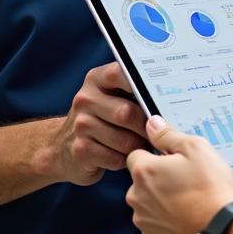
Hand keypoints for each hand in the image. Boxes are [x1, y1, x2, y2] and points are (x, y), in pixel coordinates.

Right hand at [54, 62, 149, 185]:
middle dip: (146, 127)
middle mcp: (85, 99)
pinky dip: (125, 160)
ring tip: (142, 145)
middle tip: (157, 133)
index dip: (141, 84)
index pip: (120, 73)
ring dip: (138, 146)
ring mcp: (80, 125)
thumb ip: (133, 91)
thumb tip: (170, 95)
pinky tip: (123, 156)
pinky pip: (116, 158)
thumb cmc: (101, 119)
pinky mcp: (80, 150)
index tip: (158, 96)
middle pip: (127, 113)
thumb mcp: (111, 97)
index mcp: (96, 79)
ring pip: (125, 140)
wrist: (62, 147)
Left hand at [126, 116, 232, 233]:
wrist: (222, 232)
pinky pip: (156, 227)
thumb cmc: (210, 189)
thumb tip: (151, 124)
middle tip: (186, 181)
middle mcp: (136, 197)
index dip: (155, 155)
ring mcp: (143, 222)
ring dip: (163, 202)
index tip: (172, 160)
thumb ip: (168, 135)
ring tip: (190, 201)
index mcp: (144, 172)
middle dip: (159, 180)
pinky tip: (188, 219)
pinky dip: (168, 223)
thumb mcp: (196, 149)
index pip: (136, 155)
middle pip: (142, 182)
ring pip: (148, 205)